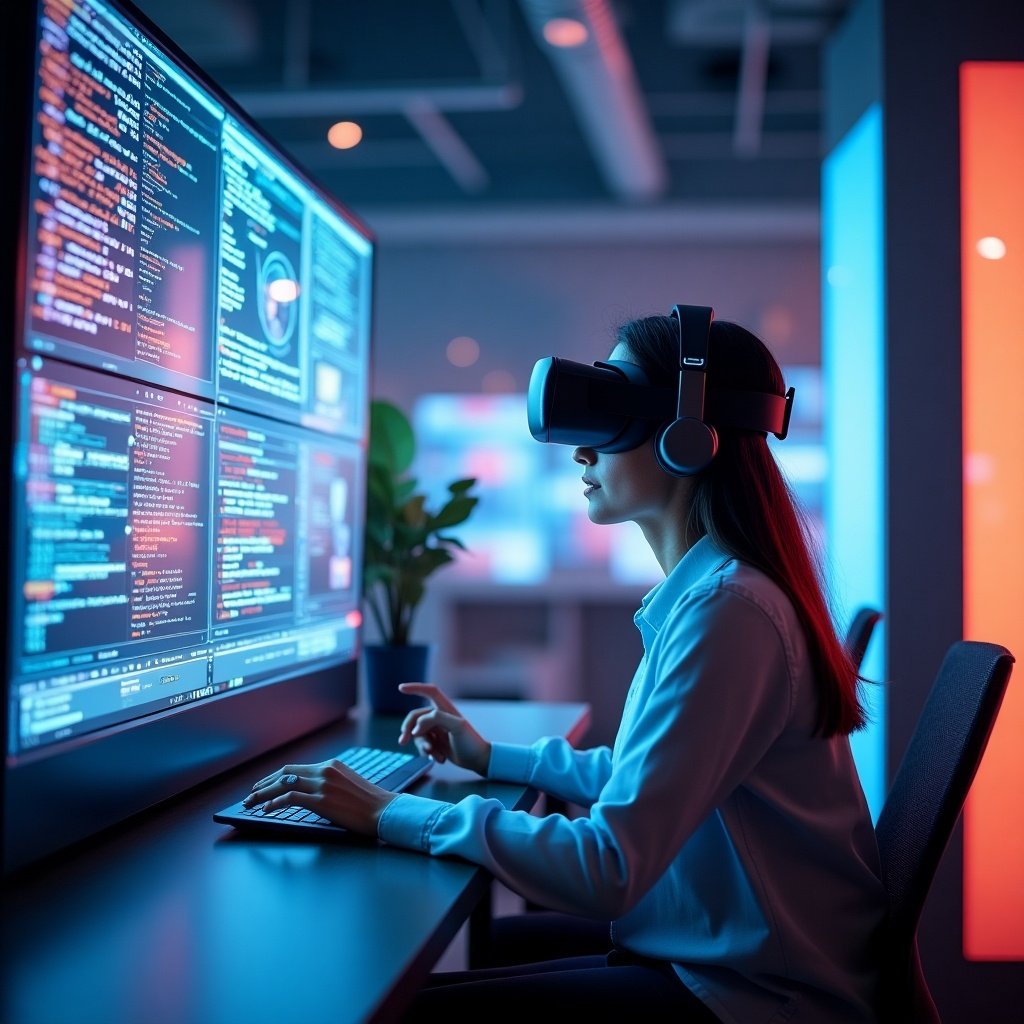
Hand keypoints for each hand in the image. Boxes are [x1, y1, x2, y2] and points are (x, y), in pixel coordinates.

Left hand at [242, 759, 396, 834]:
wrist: (385, 811)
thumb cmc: (370, 803)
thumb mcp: (349, 784)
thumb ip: (330, 783)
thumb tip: (311, 792)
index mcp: (331, 765)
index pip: (295, 768)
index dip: (275, 777)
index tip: (263, 786)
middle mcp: (325, 771)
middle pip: (285, 773)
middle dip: (264, 785)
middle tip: (251, 795)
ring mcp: (323, 785)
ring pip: (284, 785)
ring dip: (263, 795)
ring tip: (251, 804)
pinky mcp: (322, 801)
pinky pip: (291, 799)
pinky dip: (275, 804)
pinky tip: (268, 810)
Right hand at [397, 683, 491, 775]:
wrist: (478, 760)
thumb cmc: (471, 741)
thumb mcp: (457, 726)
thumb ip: (436, 719)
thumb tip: (416, 726)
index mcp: (446, 709)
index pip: (430, 692)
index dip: (415, 688)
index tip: (401, 688)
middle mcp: (439, 717)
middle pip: (416, 716)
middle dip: (408, 728)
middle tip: (403, 741)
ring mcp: (437, 730)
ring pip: (418, 733)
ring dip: (423, 746)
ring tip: (435, 754)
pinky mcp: (436, 742)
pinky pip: (423, 745)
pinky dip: (427, 753)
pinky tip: (439, 759)